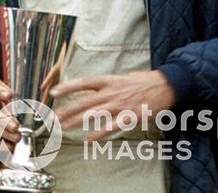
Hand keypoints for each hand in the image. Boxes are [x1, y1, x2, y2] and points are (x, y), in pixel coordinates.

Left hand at [51, 70, 175, 140]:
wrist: (165, 86)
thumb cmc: (141, 81)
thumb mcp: (119, 77)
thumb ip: (104, 85)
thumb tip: (87, 90)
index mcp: (108, 80)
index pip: (83, 83)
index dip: (67, 87)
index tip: (53, 92)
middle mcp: (111, 92)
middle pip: (84, 102)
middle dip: (67, 110)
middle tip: (53, 117)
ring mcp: (120, 105)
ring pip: (94, 115)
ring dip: (77, 122)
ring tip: (63, 127)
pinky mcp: (130, 117)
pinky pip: (111, 127)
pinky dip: (99, 134)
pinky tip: (88, 139)